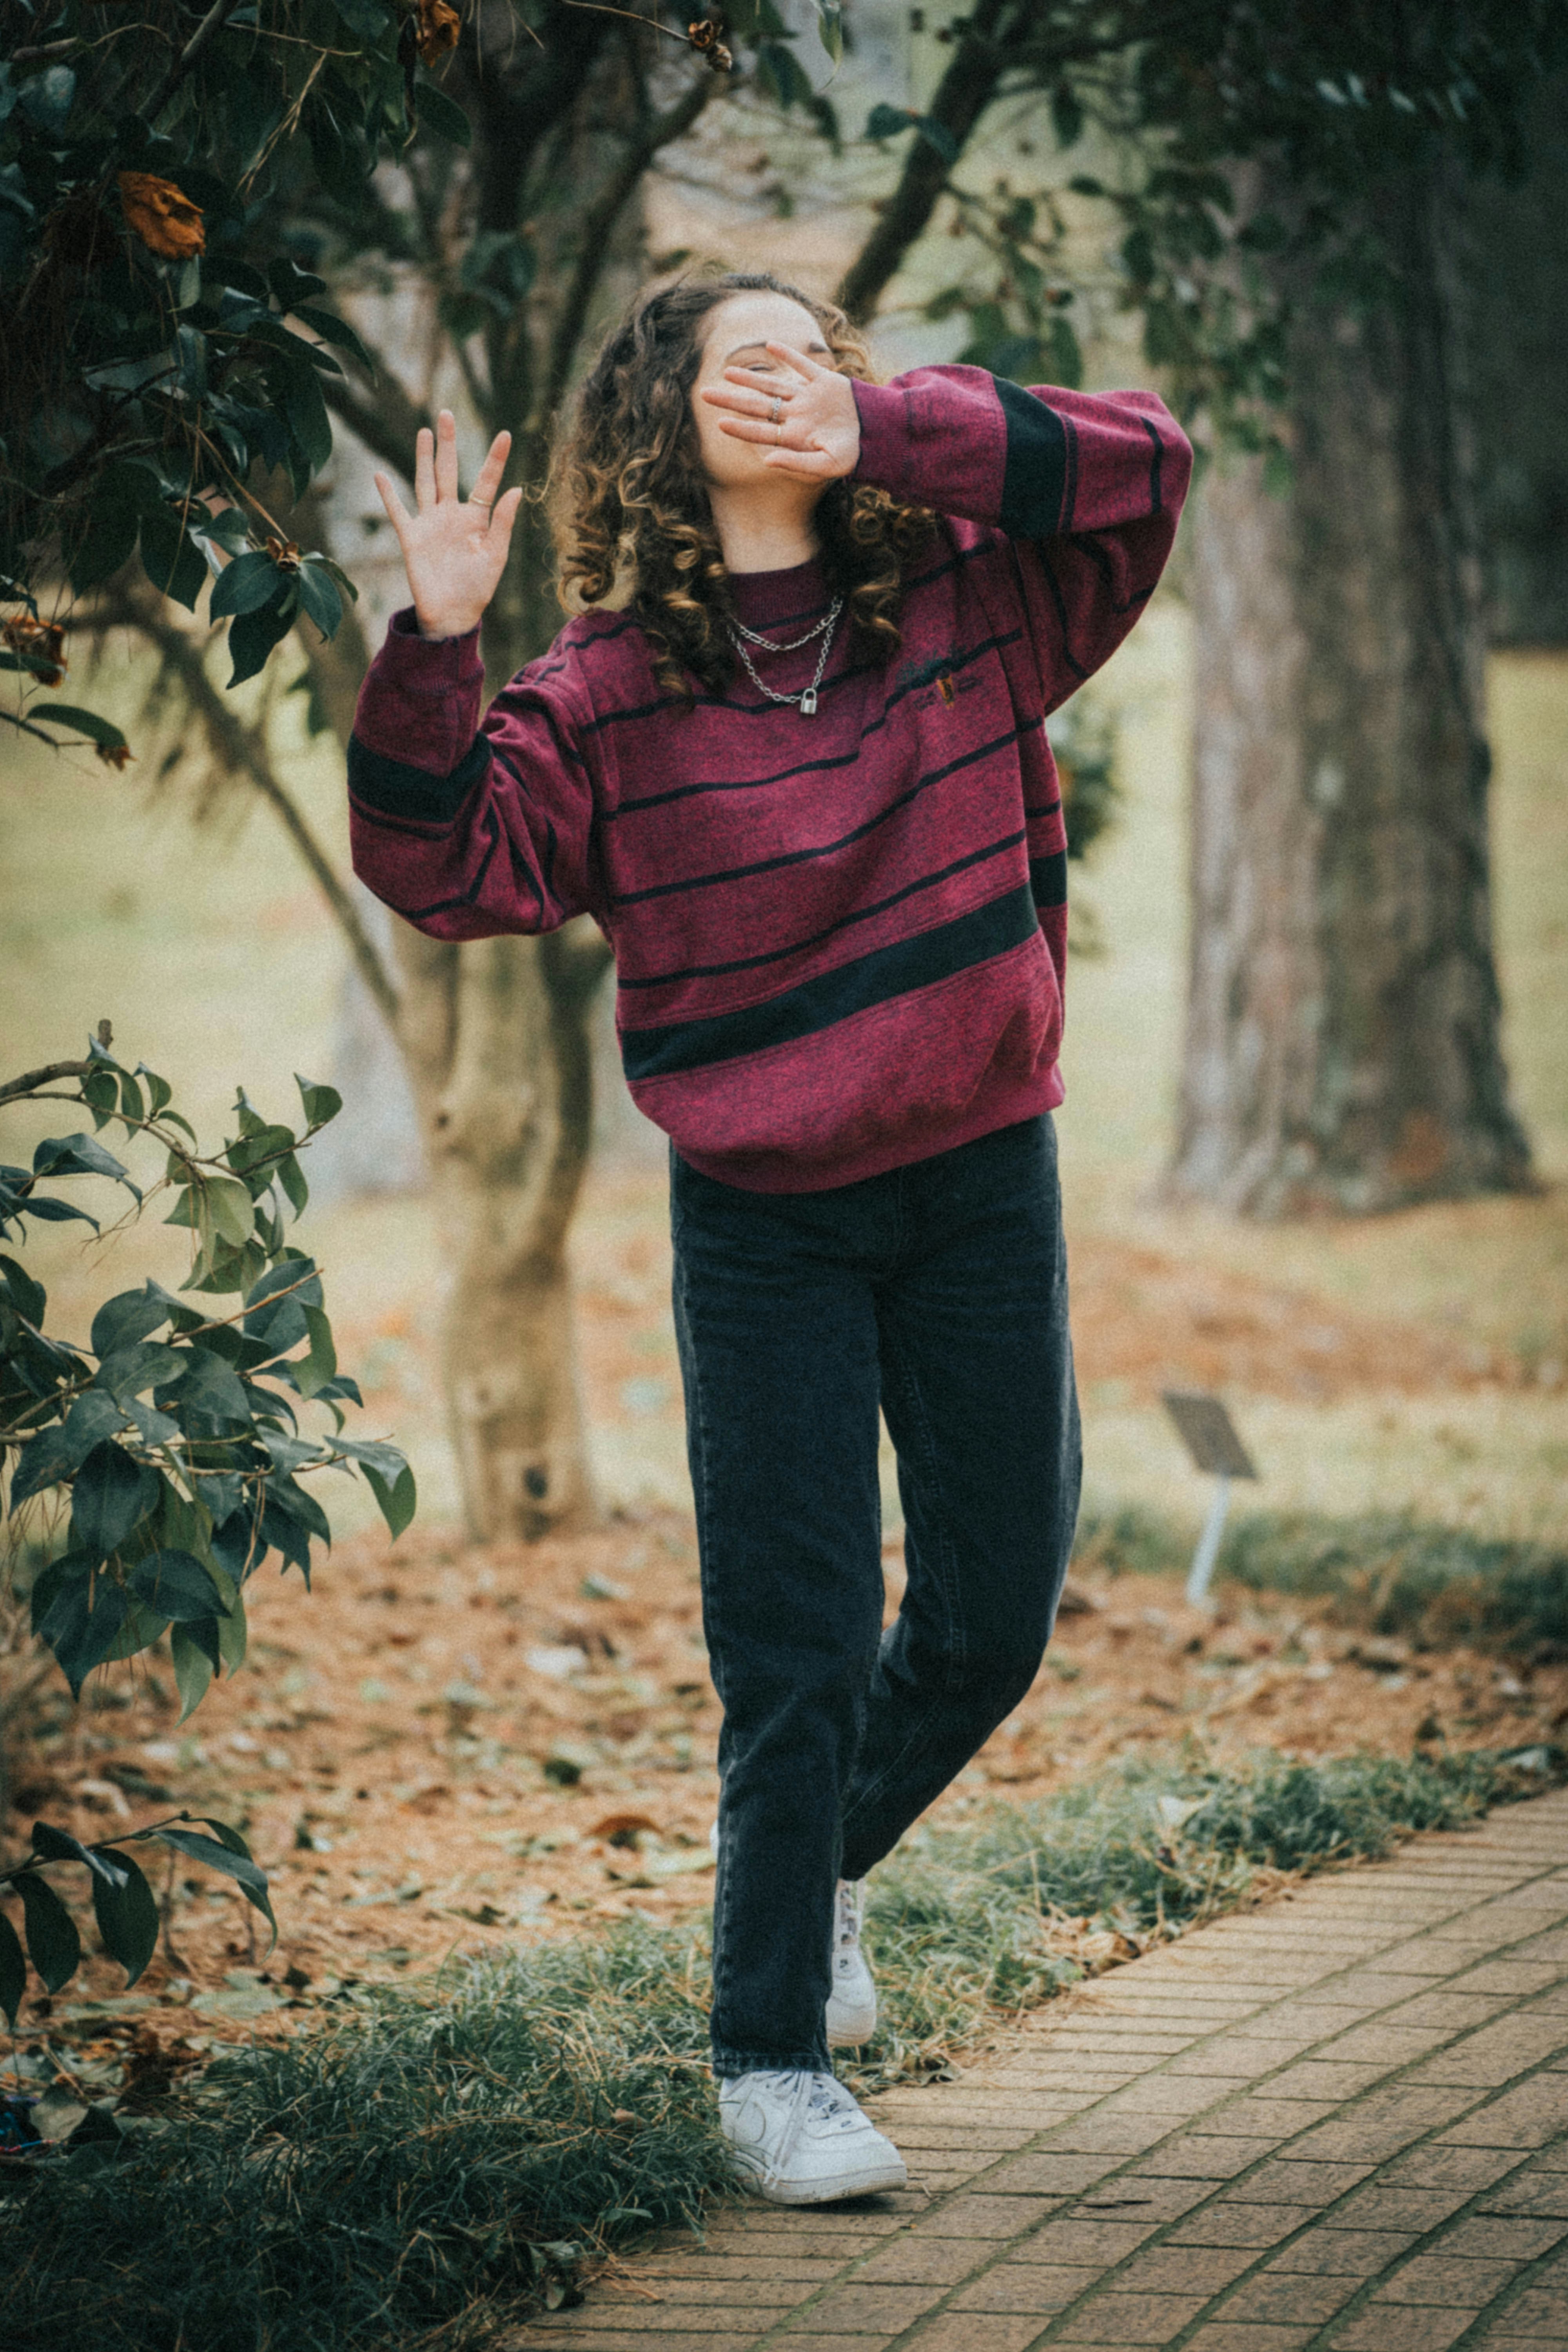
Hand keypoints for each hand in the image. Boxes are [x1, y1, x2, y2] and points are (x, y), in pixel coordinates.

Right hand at [374, 410, 522, 640]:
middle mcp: (451, 515)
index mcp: (476, 519)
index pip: (486, 482)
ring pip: (425, 482)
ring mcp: (429, 523)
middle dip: (448, 444)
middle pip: (448, 471)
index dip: (495, 459)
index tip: (507, 434)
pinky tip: (379, 474)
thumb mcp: (496, 556)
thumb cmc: (478, 589)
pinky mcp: (411, 537)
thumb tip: (517, 489)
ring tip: (426, 431)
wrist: (453, 615)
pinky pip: (397, 512)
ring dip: (423, 457)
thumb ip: (503, 522)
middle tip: (446, 414)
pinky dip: (388, 494)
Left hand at [701, 341, 860, 481]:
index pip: (760, 431)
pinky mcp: (825, 380)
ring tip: (726, 371)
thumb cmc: (853, 455)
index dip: (740, 428)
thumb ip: (796, 464)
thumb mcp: (826, 466)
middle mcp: (797, 416)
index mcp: (795, 436)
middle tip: (704, 393)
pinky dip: (788, 354)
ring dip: (750, 378)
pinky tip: (770, 344)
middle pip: (758, 406)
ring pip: (773, 385)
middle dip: (732, 400)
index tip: (718, 423)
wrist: (880, 435)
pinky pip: (803, 365)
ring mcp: (809, 397)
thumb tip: (766, 460)